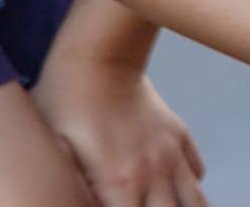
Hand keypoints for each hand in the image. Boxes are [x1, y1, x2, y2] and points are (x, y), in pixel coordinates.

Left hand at [31, 52, 207, 206]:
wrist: (99, 57)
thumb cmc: (65, 104)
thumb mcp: (53, 154)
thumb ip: (68, 189)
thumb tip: (68, 201)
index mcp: (120, 182)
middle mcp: (154, 172)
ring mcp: (170, 152)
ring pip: (196, 200)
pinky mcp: (177, 134)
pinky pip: (196, 171)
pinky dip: (188, 186)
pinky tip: (171, 188)